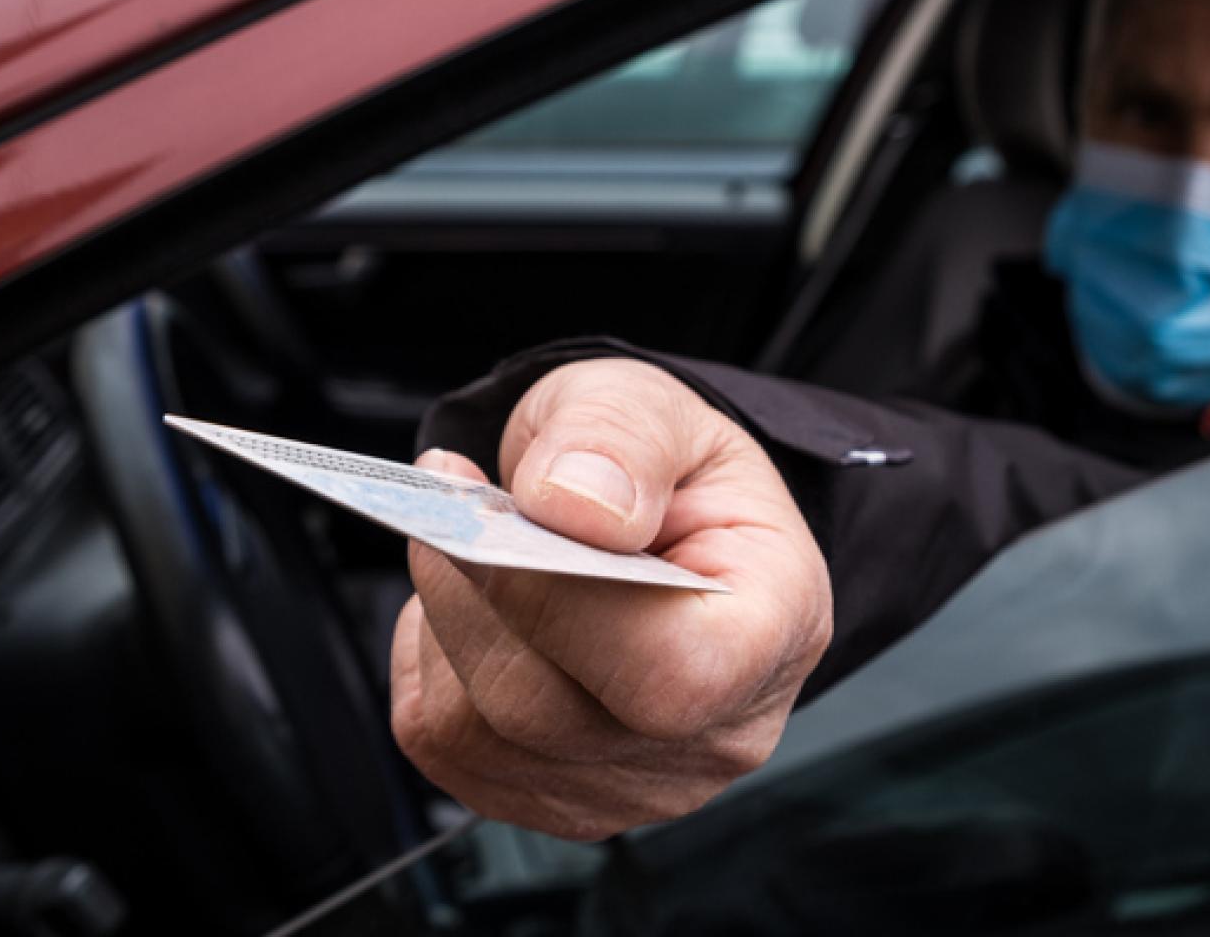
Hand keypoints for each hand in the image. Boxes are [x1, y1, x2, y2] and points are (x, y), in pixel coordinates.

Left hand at [392, 359, 831, 839]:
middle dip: (472, 592)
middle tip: (456, 500)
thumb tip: (571, 504)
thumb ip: (620, 438)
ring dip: (446, 625)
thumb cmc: (669, 470)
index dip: (561, 602)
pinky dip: (434, 667)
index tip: (510, 513)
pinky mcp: (558, 802)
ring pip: (479, 733)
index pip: (671, 673)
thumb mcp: (655, 406)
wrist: (660, 516)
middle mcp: (718, 732)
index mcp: (774, 626)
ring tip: (478, 550)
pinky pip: (447, 747)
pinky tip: (481, 610)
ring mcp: (638, 785)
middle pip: (546, 709)